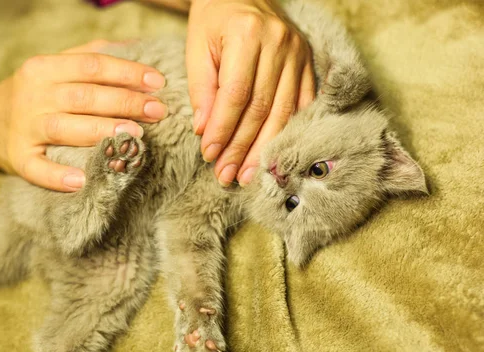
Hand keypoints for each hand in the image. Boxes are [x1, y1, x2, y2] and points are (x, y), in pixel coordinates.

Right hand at [0, 40, 167, 191]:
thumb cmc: (33, 95)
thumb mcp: (53, 68)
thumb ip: (88, 56)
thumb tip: (135, 46)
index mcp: (43, 68)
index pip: (91, 66)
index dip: (127, 73)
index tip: (157, 82)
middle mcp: (33, 95)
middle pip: (84, 97)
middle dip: (125, 102)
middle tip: (158, 111)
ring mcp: (24, 128)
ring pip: (65, 128)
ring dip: (101, 131)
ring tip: (134, 136)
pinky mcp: (17, 158)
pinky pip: (37, 169)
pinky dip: (58, 176)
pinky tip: (82, 180)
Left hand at [186, 0, 315, 185]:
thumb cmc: (214, 22)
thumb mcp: (198, 48)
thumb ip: (202, 89)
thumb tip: (204, 131)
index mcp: (247, 34)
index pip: (236, 94)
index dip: (222, 129)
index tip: (209, 155)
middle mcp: (279, 43)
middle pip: (261, 108)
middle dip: (242, 147)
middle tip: (226, 175)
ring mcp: (299, 53)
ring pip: (283, 111)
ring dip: (264, 148)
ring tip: (247, 175)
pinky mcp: (308, 63)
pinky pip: (302, 104)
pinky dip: (287, 131)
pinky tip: (275, 153)